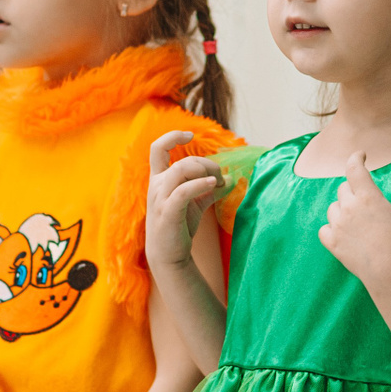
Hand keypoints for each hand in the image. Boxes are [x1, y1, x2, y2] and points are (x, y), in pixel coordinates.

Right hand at [146, 131, 221, 272]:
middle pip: (182, 161)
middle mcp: (157, 186)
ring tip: (218, 183)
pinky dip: (200, 184)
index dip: (172, 136)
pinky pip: (183, 191)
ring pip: (181, 171)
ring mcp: (161, 199)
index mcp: (159, 180)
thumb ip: (211, 189)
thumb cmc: (179, 226)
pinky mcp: (168, 213)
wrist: (169, 256)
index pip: (157, 148)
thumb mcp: (196, 203)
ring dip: (205, 172)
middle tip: (221, 179)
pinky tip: (215, 185)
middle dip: (207, 165)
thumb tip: (233, 178)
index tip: (189, 135)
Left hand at [318, 152, 390, 288]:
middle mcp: (349, 207)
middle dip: (352, 190)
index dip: (356, 158)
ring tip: (355, 219)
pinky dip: (331, 229)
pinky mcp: (331, 242)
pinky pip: (324, 229)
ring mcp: (337, 225)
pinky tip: (341, 233)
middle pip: (343, 189)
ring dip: (341, 209)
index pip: (354, 168)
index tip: (360, 156)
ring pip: (333, 208)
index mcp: (367, 196)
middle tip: (363, 198)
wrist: (388, 271)